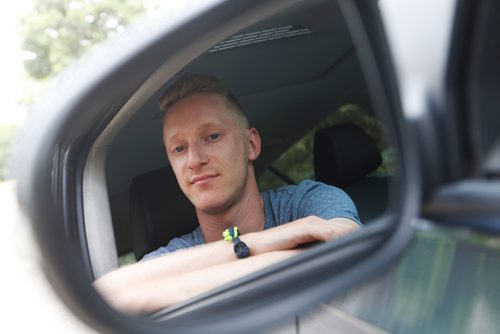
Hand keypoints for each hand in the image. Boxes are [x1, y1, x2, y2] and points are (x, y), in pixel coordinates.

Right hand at [243, 216, 359, 254]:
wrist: (257, 246)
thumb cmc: (278, 251)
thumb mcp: (302, 253)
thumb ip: (316, 254)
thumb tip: (333, 264)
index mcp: (316, 228)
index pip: (341, 230)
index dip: (355, 238)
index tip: (370, 248)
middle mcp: (315, 222)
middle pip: (343, 227)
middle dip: (358, 237)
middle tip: (373, 249)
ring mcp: (309, 223)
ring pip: (336, 228)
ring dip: (350, 236)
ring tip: (364, 245)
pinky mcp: (302, 227)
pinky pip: (323, 231)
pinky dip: (336, 236)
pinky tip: (345, 243)